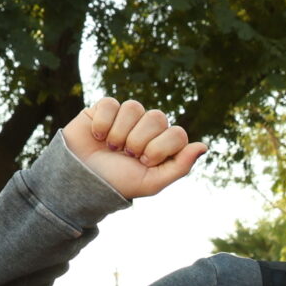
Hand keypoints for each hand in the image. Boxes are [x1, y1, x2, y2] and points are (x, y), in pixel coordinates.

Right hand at [63, 97, 206, 198]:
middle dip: (139, 141)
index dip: (160, 148)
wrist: (81, 180)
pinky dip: (103, 123)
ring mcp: (127, 116)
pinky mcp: (105, 108)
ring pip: (134, 107)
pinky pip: (112, 103)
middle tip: (126, 154)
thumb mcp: (152, 181)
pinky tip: (97, 136)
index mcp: (164, 144)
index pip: (177, 133)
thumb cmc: (118, 182)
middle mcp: (149, 127)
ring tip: (112, 147)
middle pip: (157, 117)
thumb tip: (204, 146)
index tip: (144, 162)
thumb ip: (180, 166)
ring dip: (120, 132)